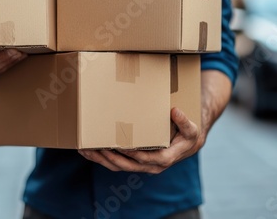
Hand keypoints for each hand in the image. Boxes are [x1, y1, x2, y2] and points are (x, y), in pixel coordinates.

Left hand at [78, 107, 204, 173]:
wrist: (187, 144)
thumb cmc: (188, 135)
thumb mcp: (191, 128)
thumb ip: (184, 121)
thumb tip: (175, 111)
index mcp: (165, 159)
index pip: (146, 159)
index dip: (133, 153)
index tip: (120, 145)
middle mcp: (151, 166)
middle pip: (127, 165)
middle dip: (109, 157)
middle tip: (95, 146)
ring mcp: (141, 165)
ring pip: (118, 166)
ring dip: (100, 159)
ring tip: (85, 149)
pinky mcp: (134, 162)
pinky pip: (116, 163)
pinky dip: (101, 158)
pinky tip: (89, 150)